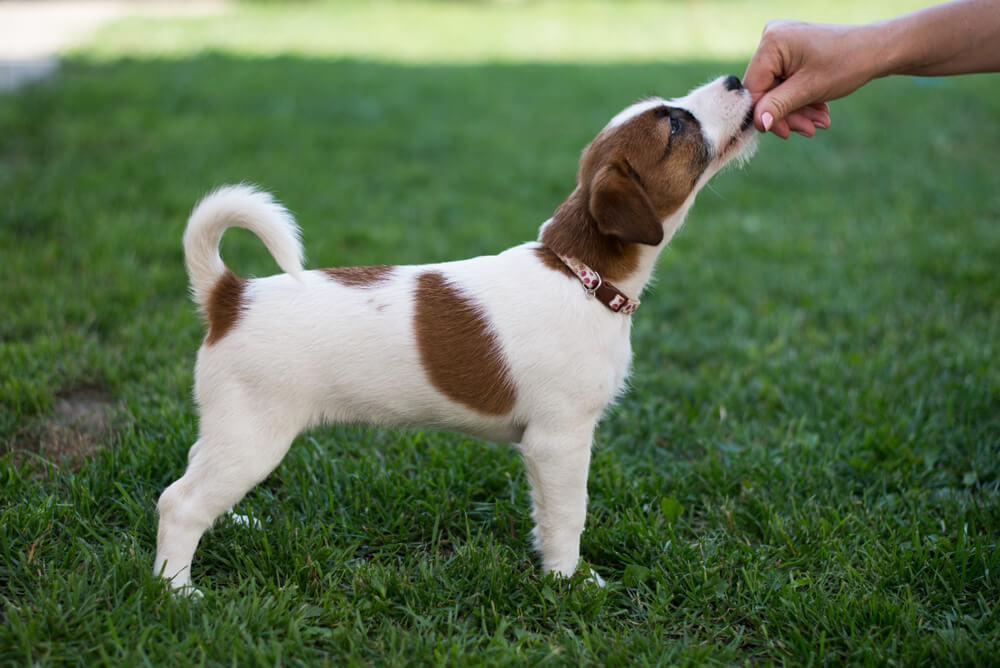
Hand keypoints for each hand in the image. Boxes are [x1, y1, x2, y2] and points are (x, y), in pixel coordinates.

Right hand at [743, 20, 880, 138]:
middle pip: (766, 90)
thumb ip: (778, 106)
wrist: (877, 49)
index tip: (786, 133)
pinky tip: (819, 109)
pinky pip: (785, 81)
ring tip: (820, 122)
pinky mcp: (789, 51)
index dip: (766, 114)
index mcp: (771, 42)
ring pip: (777, 89)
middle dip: (788, 113)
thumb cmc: (847, 63)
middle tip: (810, 130)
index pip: (754, 88)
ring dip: (797, 110)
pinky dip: (801, 98)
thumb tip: (758, 124)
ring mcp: (780, 43)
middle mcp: (771, 38)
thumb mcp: (809, 89)